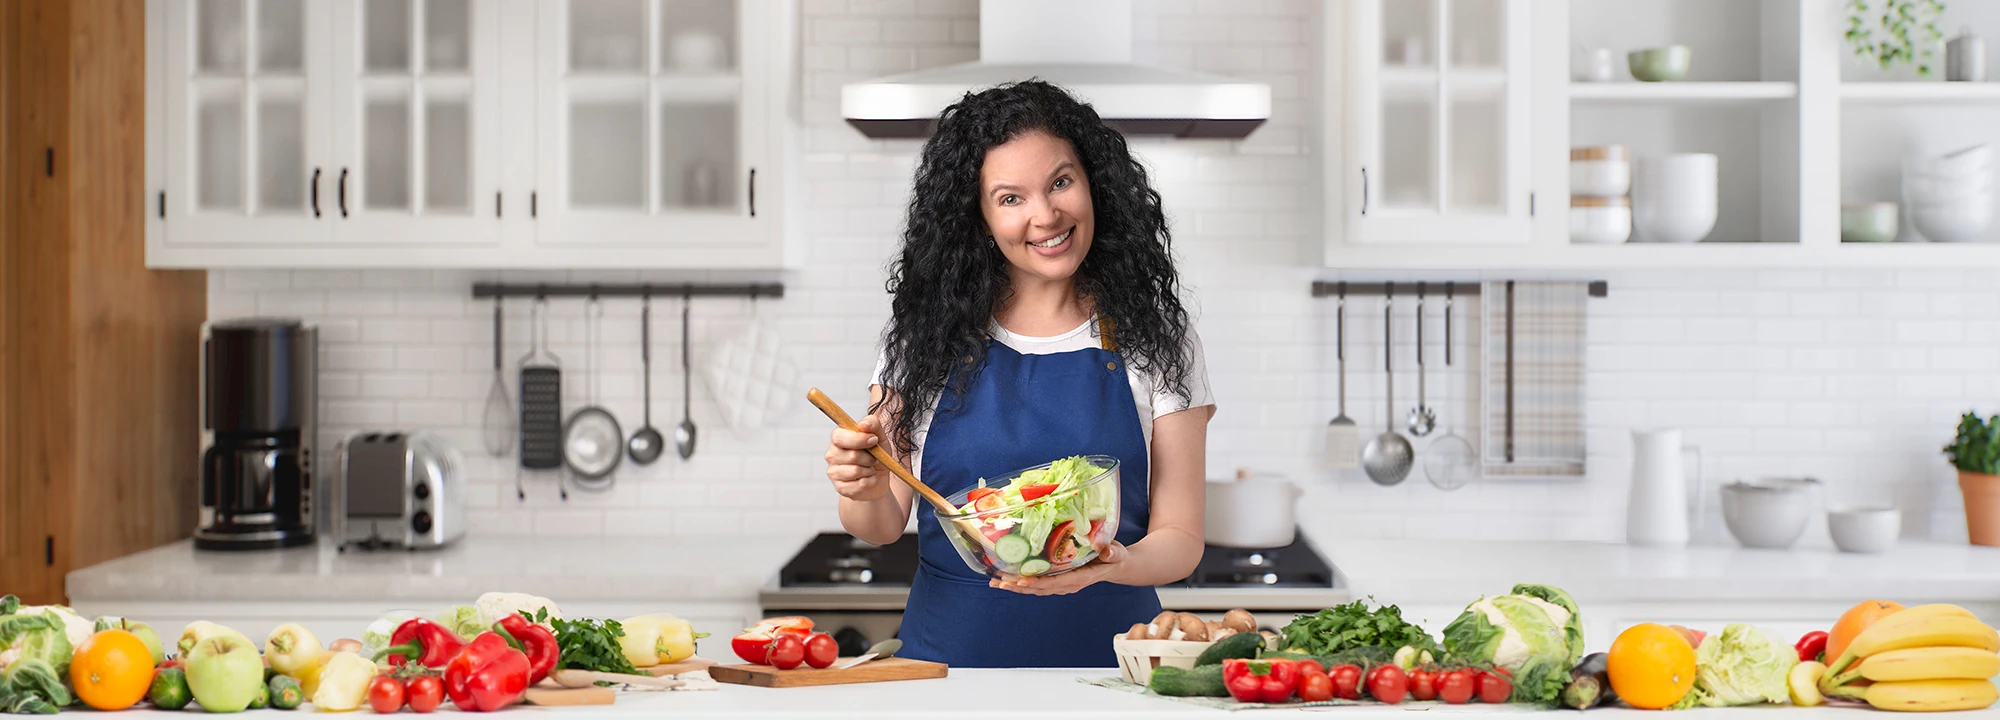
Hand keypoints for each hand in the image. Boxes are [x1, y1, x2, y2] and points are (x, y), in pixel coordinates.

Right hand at [825, 415, 892, 501]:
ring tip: (870, 468)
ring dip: (870, 470)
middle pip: (852, 455)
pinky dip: (870, 482)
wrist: (878, 479)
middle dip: (869, 457)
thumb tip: (864, 425)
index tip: (873, 440)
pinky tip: (868, 479)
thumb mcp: (879, 436)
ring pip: (856, 471)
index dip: (859, 439)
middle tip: (873, 458)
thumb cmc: (876, 455)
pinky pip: (859, 485)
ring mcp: (833, 472)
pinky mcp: (840, 487)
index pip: (840, 437)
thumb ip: (873, 424)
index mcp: (838, 438)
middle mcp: (831, 454)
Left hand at [989, 541, 1125, 595]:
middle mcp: (1068, 584)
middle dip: (1019, 586)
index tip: (1022, 580)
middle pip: (1040, 588)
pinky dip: (1020, 582)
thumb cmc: (1114, 556)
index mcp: (1080, 578)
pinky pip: (1037, 584)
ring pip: (1035, 588)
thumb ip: (1111, 553)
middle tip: (1000, 581)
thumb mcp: (1116, 553)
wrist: (1114, 564)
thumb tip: (1107, 552)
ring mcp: (1061, 583)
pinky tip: (1005, 578)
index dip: (1038, 583)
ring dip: (1015, 586)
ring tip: (996, 582)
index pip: (1056, 582)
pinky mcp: (1057, 579)